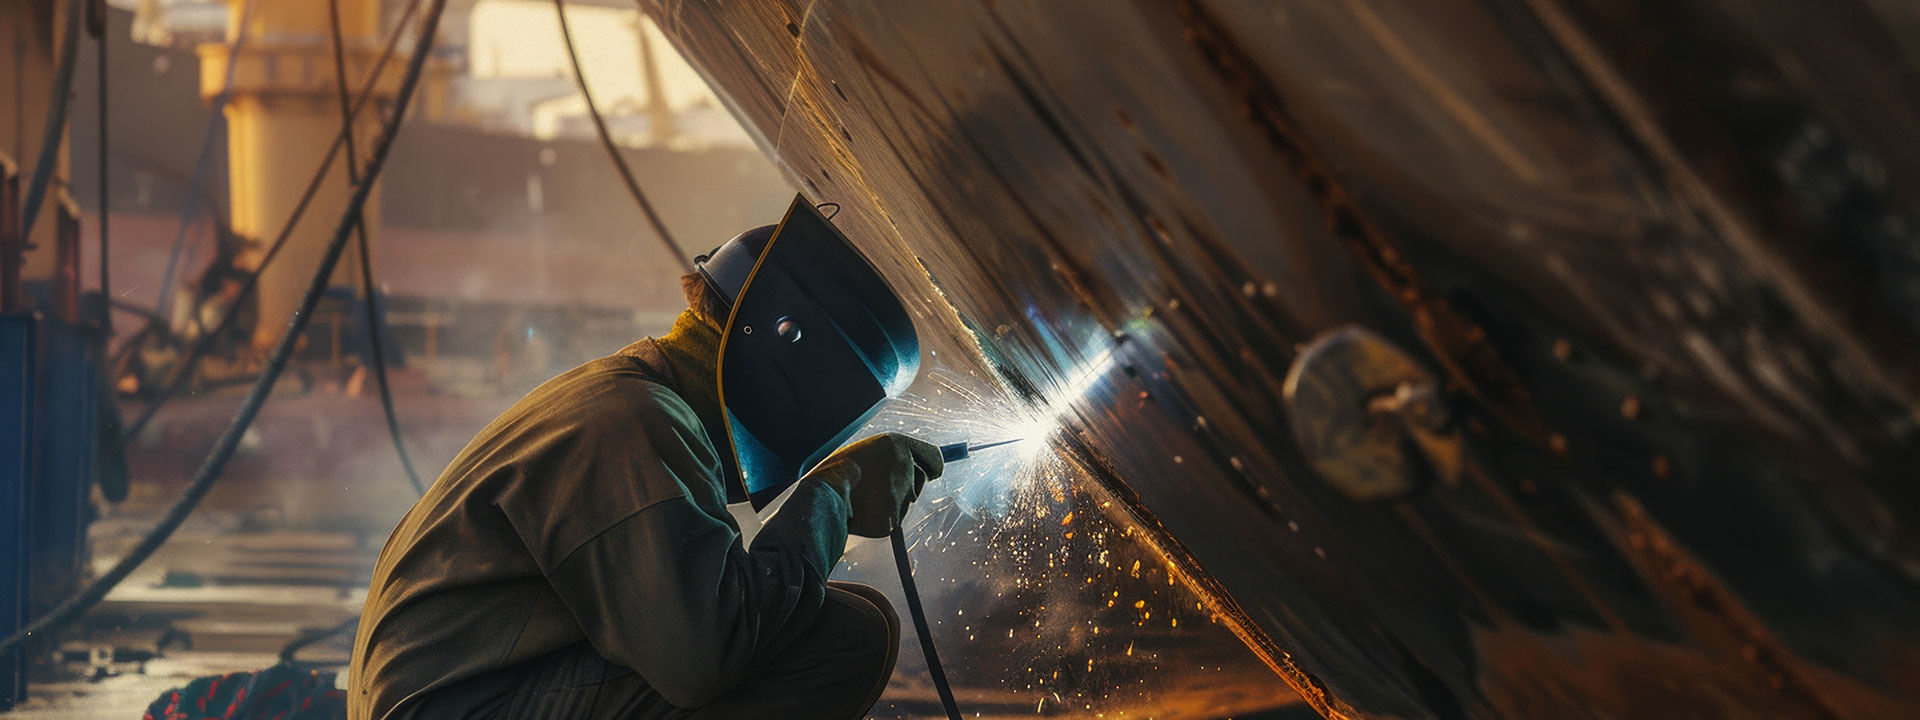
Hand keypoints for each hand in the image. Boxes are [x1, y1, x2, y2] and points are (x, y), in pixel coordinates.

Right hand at [807, 433, 943, 537]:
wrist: (823, 494)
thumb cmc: (838, 471)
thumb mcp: (865, 450)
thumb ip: (891, 455)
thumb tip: (916, 467)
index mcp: (897, 445)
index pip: (933, 457)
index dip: (932, 465)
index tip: (935, 471)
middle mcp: (904, 468)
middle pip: (919, 480)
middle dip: (906, 484)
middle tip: (879, 484)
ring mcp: (900, 495)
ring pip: (903, 501)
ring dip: (888, 500)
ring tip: (863, 495)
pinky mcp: (892, 520)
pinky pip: (891, 519)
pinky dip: (879, 517)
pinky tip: (862, 510)